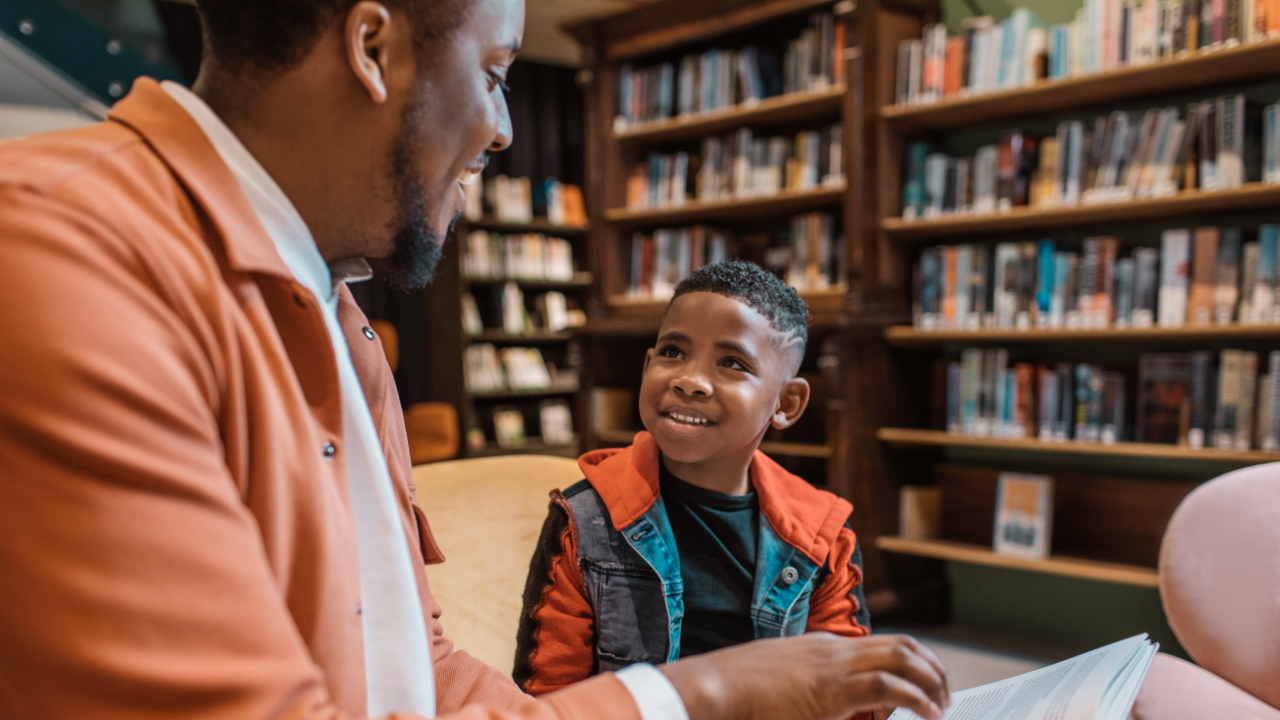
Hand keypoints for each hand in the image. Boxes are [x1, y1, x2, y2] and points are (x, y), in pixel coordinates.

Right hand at [659, 633, 949, 719]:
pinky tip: (926, 714)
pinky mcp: (832, 691)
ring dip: (930, 680)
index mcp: (821, 649)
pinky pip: (889, 687)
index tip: (921, 685)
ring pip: (901, 657)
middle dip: (931, 667)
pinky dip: (916, 698)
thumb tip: (812, 705)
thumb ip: (803, 693)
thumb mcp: (777, 686)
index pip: (879, 645)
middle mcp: (832, 650)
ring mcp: (832, 667)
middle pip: (899, 644)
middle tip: (944, 694)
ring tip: (941, 703)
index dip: (908, 663)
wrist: (714, 688)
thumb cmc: (736, 692)